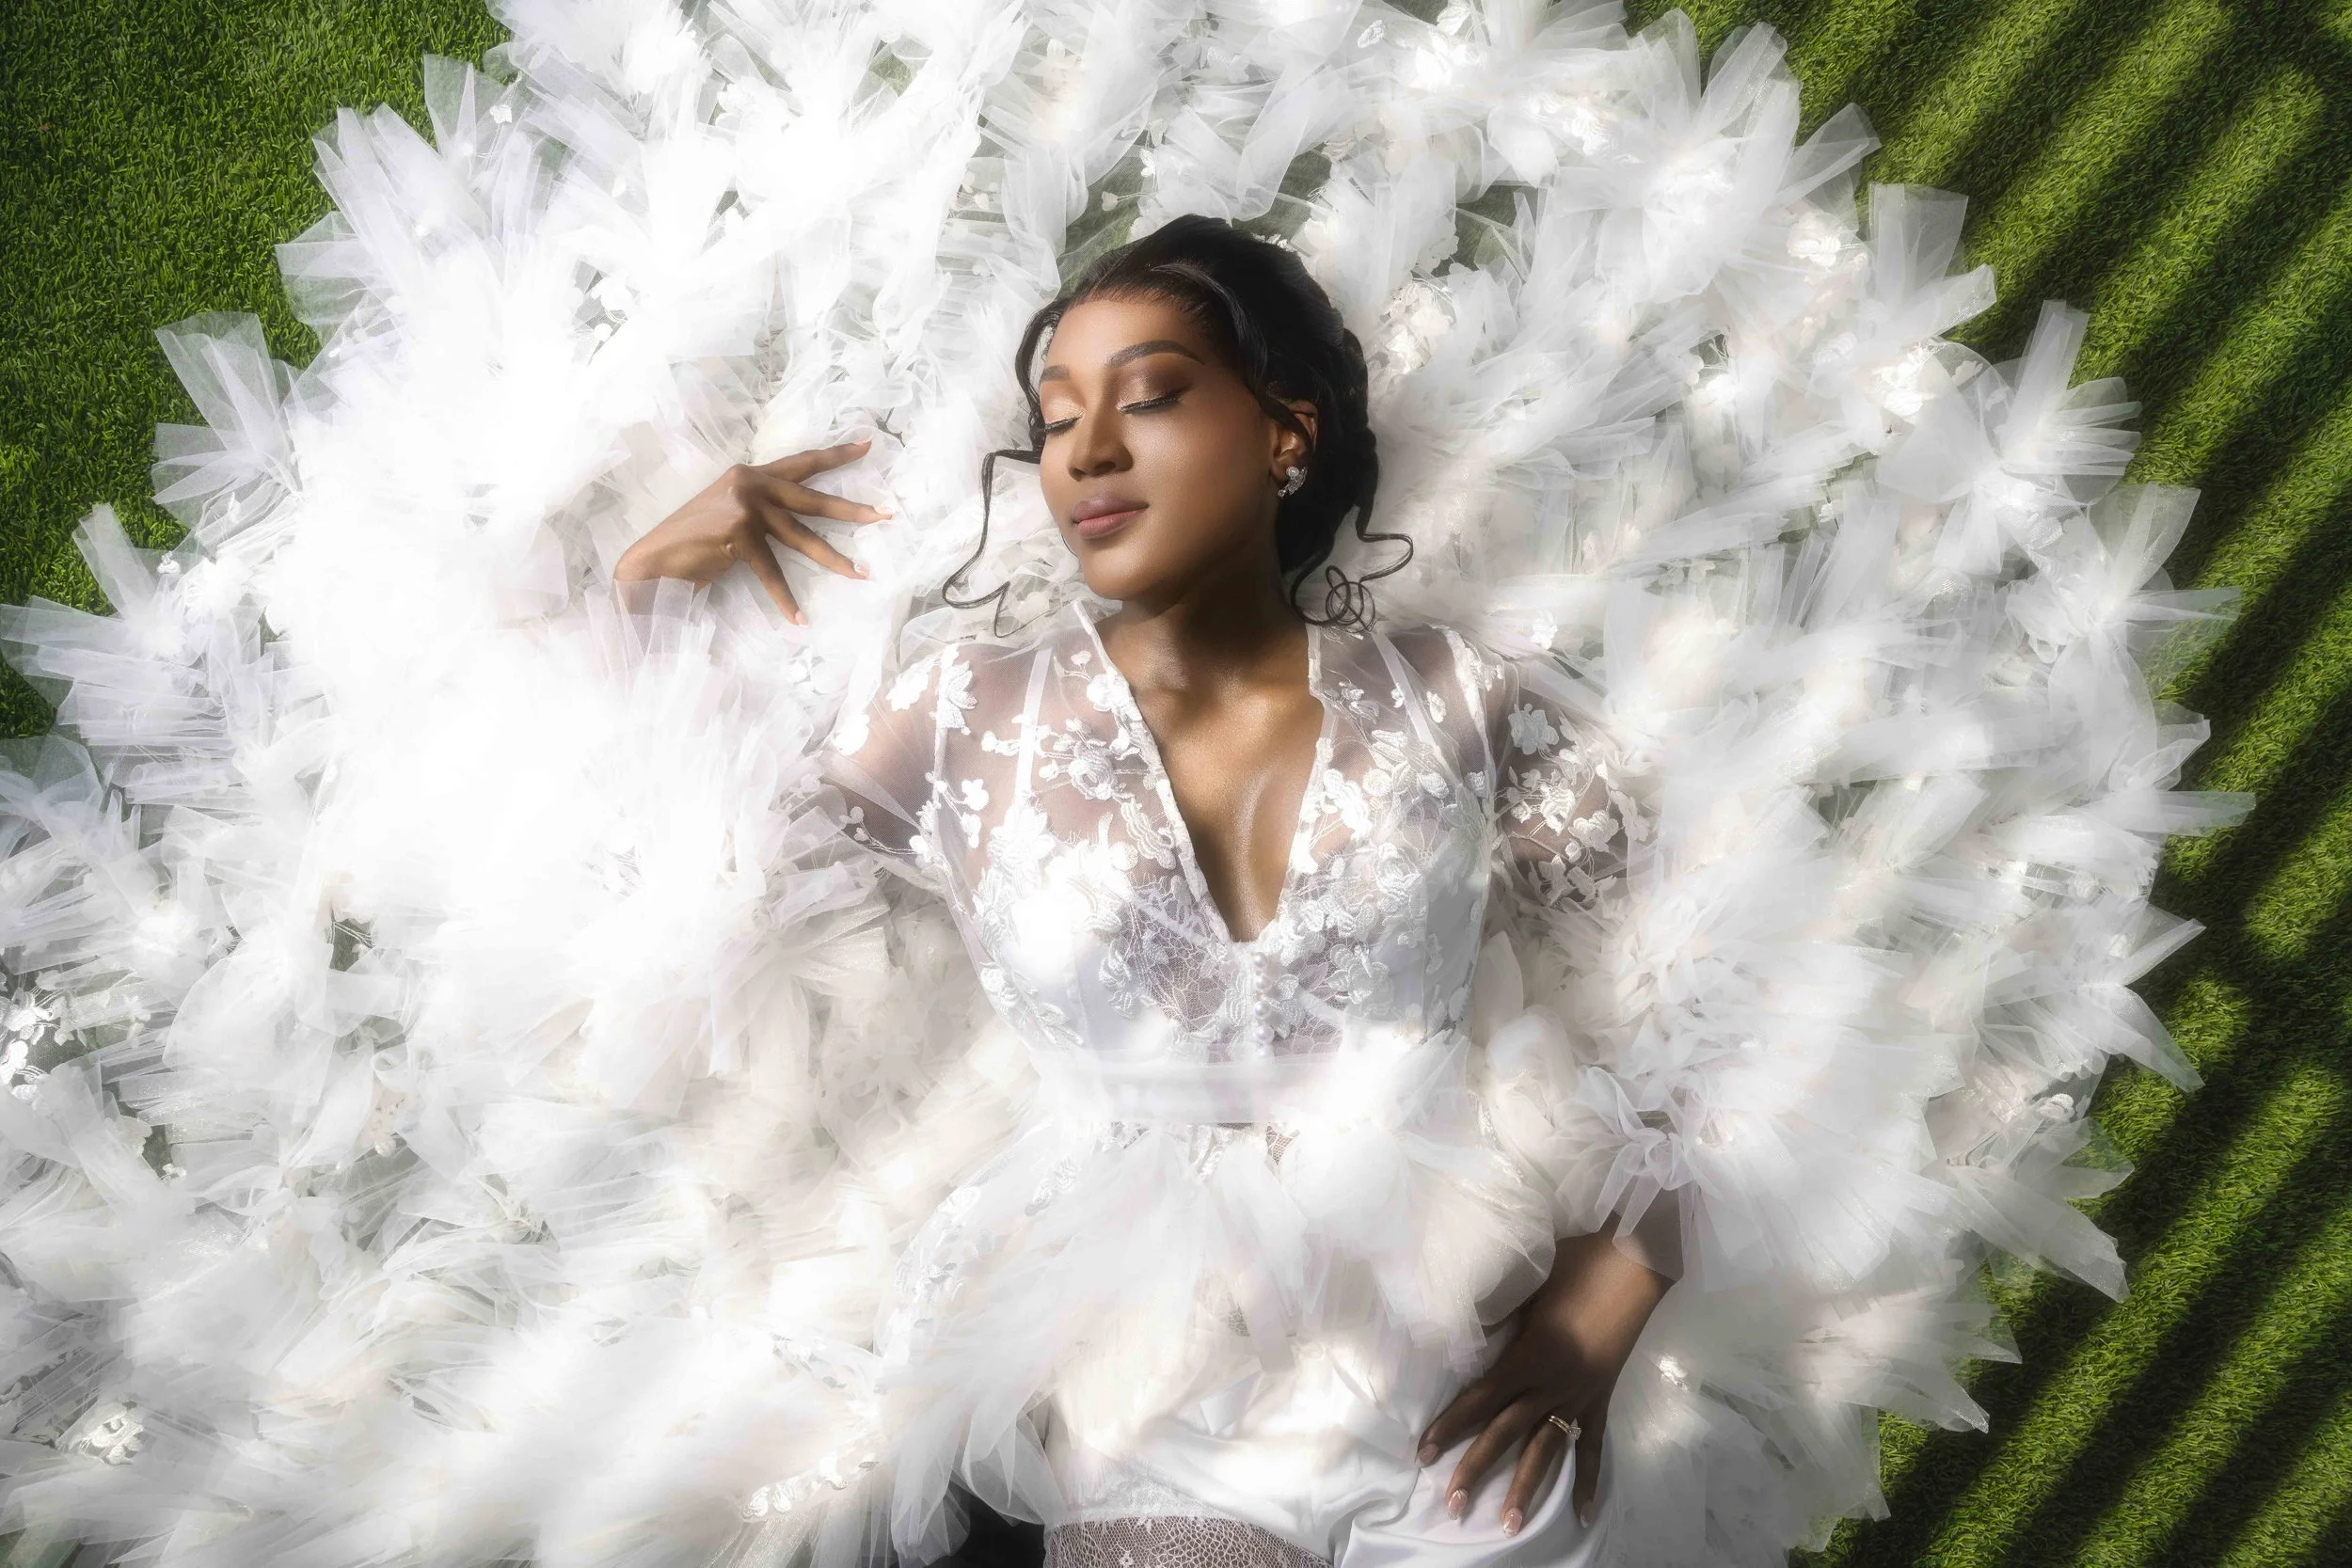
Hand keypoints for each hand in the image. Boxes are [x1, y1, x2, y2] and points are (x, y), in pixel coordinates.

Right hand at [614, 441, 891, 623]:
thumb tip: (801, 515)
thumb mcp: (729, 512)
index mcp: (750, 474)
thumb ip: (761, 506)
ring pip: (802, 537)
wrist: (655, 560)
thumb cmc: (693, 542)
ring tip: (862, 573)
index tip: (868, 447)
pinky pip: (773, 572)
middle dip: (852, 509)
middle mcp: (750, 483)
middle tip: (885, 515)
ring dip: (834, 559)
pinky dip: (785, 599)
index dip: (835, 456)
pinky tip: (798, 618)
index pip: (801, 463)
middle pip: (812, 498)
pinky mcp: (740, 534)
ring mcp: (745, 506)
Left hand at [1417, 1225, 1672, 1533]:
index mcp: (1528, 1356)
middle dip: (1476, 1469)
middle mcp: (1552, 1384)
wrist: (1633, 1262)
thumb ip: (1496, 1315)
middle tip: (1452, 1504)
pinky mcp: (1602, 1399)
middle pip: (1506, 1434)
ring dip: (1525, 1488)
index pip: (1479, 1400)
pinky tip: (1585, 1514)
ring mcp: (1581, 1396)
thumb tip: (1463, 1331)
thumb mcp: (1525, 1286)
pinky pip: (1594, 1446)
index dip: (1449, 1427)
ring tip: (1508, 1524)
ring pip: (1547, 1450)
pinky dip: (1590, 1481)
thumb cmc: (1575, 1265)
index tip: (1424, 1453)